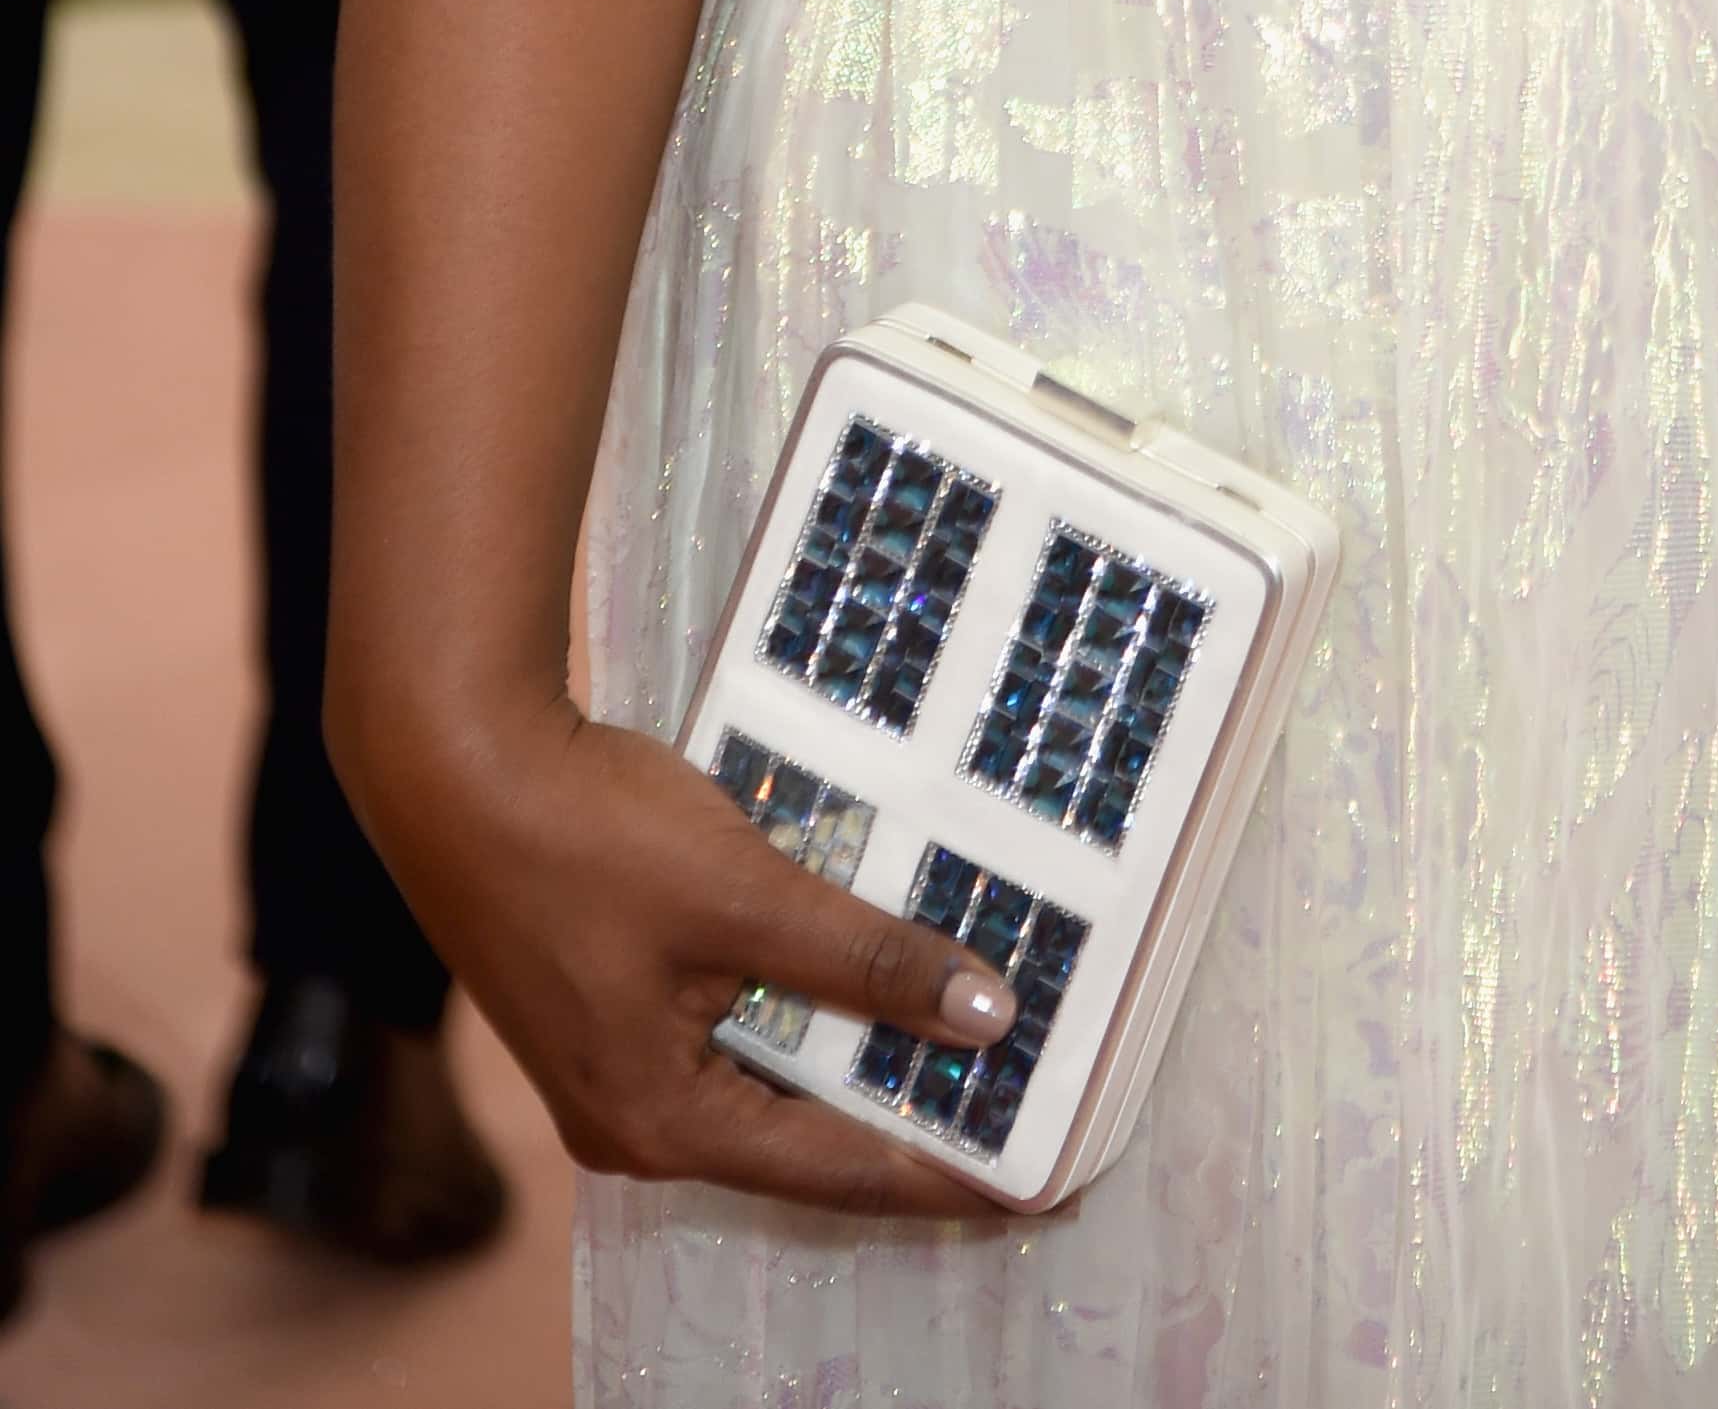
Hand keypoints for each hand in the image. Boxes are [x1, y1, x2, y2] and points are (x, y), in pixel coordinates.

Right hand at [368, 694, 1059, 1215]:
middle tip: (1014, 1102)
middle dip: (907, 1111)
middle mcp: (634, 1117)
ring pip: (770, 1069)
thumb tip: (985, 1016)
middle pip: (801, 1133)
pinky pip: (733, 1020)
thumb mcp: (745, 899)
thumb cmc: (588, 838)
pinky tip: (864, 964)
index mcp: (661, 1124)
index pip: (836, 1171)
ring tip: (964, 1032)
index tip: (1030, 1189)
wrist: (451, 763)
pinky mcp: (609, 997)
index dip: (942, 1174)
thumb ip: (865, 961)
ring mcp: (614, 1058)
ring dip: (857, 1046)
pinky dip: (804, 999)